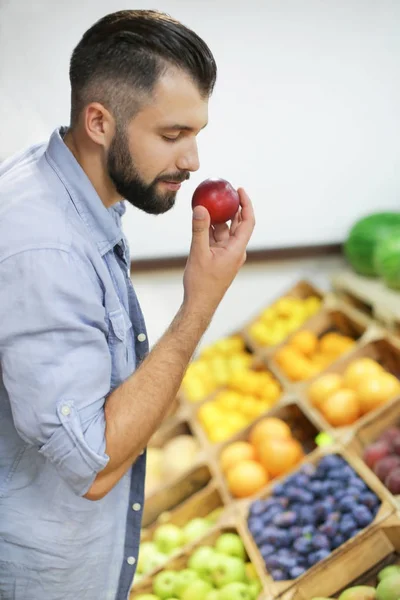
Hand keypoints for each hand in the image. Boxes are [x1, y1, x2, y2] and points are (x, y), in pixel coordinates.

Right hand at [183, 188, 254, 315]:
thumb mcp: (198, 253)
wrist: (200, 304)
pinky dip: (211, 228)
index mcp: (237, 249)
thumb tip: (200, 207)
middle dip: (233, 207)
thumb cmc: (202, 283)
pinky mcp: (219, 258)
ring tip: (210, 202)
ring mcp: (227, 255)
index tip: (239, 190)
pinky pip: (217, 239)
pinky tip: (201, 219)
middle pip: (238, 223)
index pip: (247, 221)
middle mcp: (235, 251)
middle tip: (225, 191)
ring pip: (225, 231)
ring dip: (219, 217)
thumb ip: (200, 230)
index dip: (246, 204)